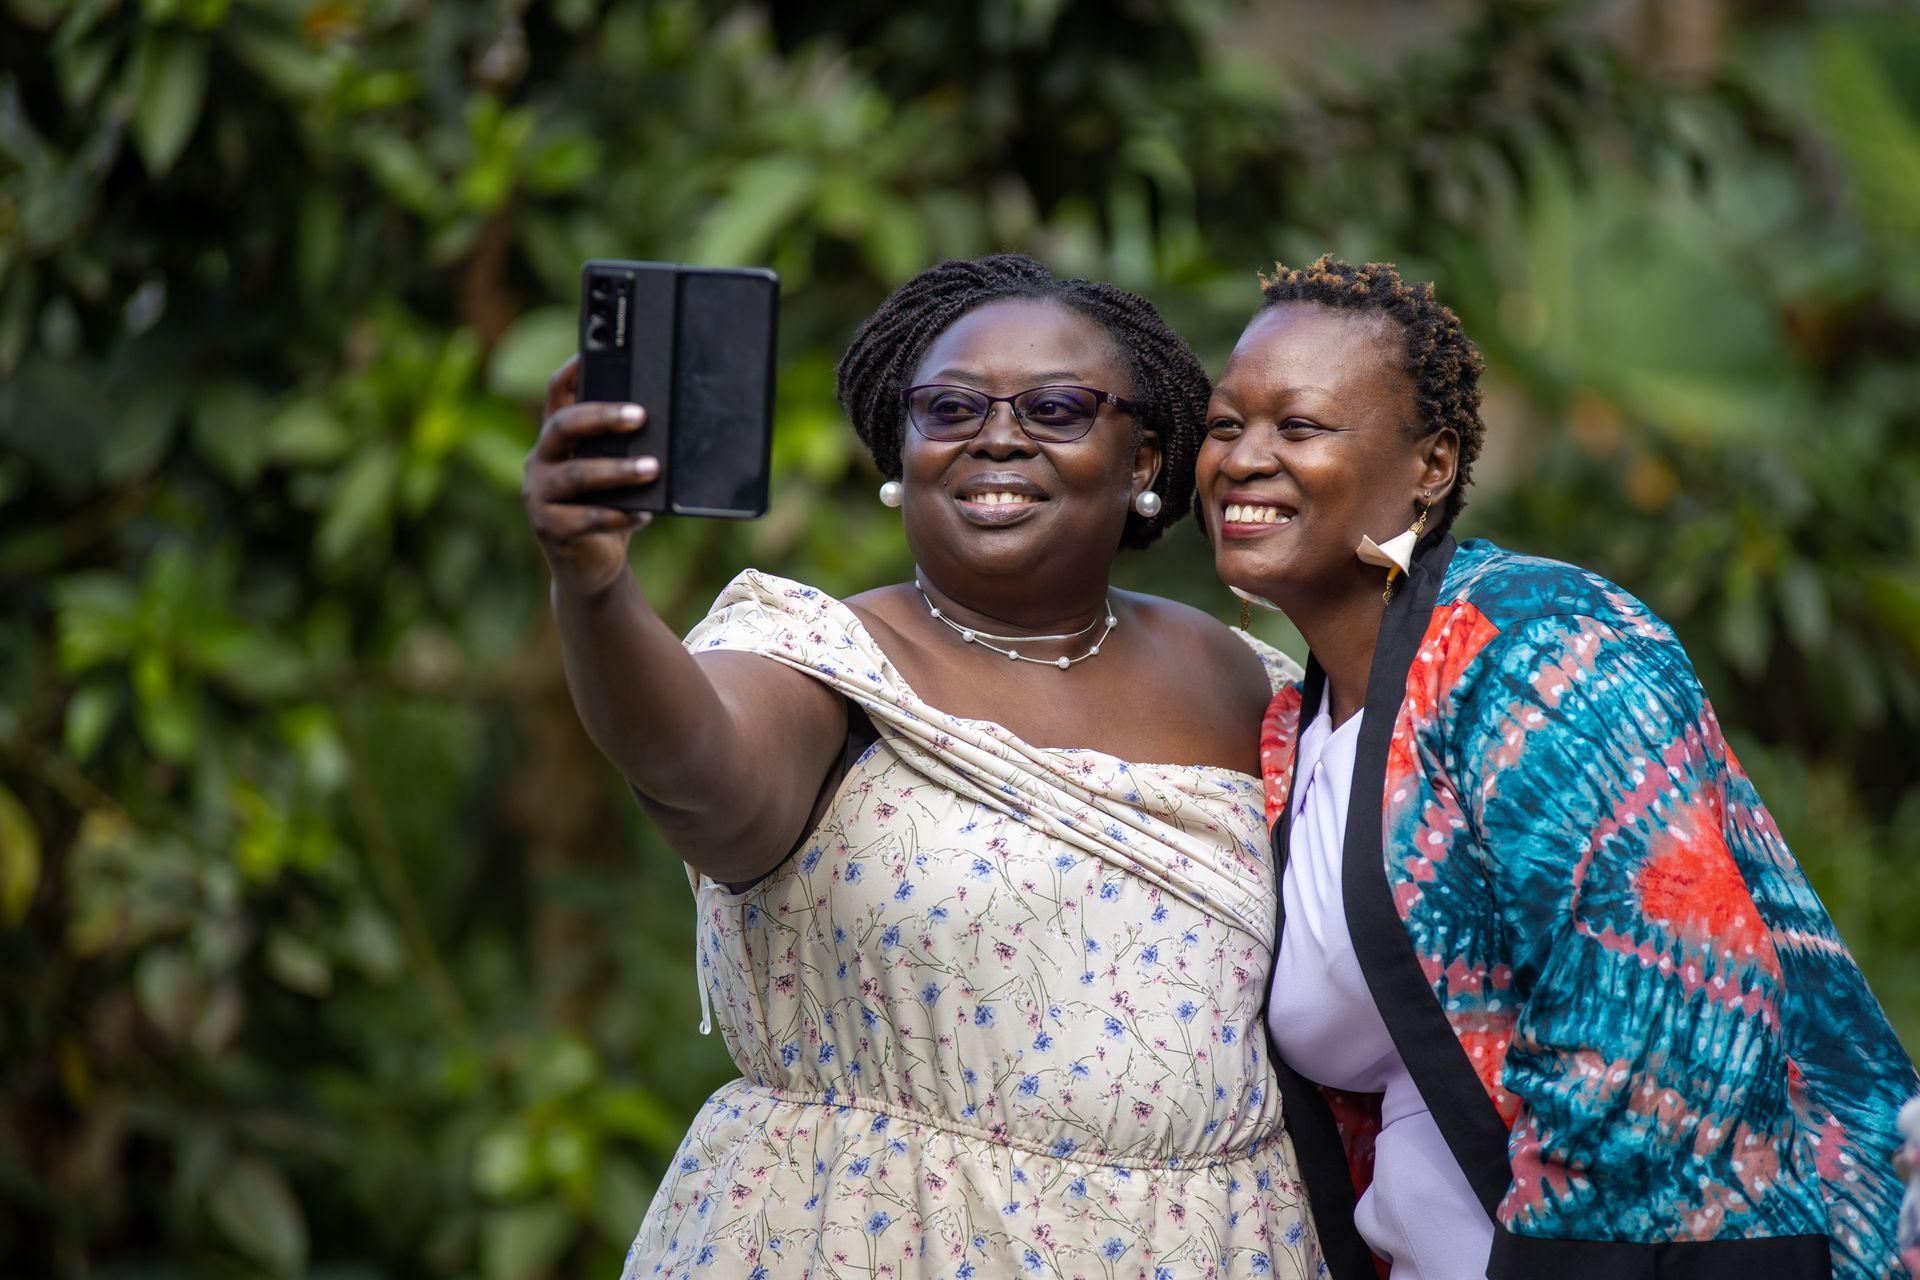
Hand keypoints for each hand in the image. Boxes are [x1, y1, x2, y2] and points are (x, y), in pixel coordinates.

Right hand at [523, 355, 659, 596]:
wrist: (592, 566)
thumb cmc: (609, 509)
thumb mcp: (615, 473)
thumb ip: (626, 448)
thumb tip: (668, 423)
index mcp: (556, 440)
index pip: (557, 395)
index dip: (570, 372)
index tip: (589, 352)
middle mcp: (539, 460)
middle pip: (563, 427)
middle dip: (603, 417)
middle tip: (641, 416)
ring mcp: (538, 495)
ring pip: (578, 474)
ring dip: (618, 471)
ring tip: (653, 468)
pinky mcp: (548, 528)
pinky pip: (587, 518)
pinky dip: (619, 515)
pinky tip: (644, 514)